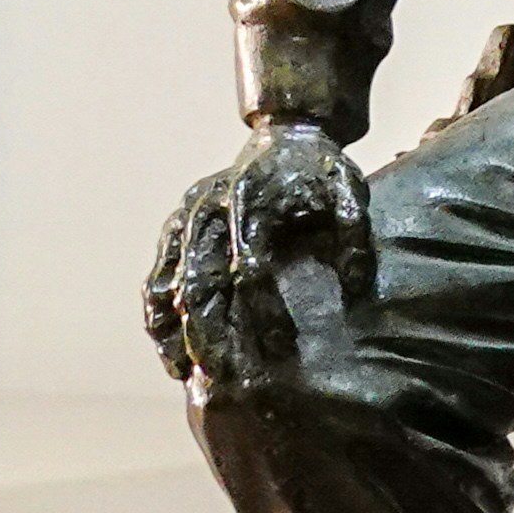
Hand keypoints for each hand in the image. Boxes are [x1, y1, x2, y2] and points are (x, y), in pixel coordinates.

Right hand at [142, 124, 372, 393]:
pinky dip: (157, 310)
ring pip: (169, 280)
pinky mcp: (178, 223)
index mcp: (252, 202)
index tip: (278, 350)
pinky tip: (168, 348)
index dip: (263, 311)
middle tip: (224, 380)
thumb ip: (355, 238)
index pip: (251, 268)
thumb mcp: (350, 192)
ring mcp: (188, 215)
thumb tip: (356, 288)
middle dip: (210, 335)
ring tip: (182, 373)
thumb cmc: (322, 170)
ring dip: (174, 329)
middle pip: (201, 282)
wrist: (287, 132)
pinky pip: (158, 272)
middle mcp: (211, 208)